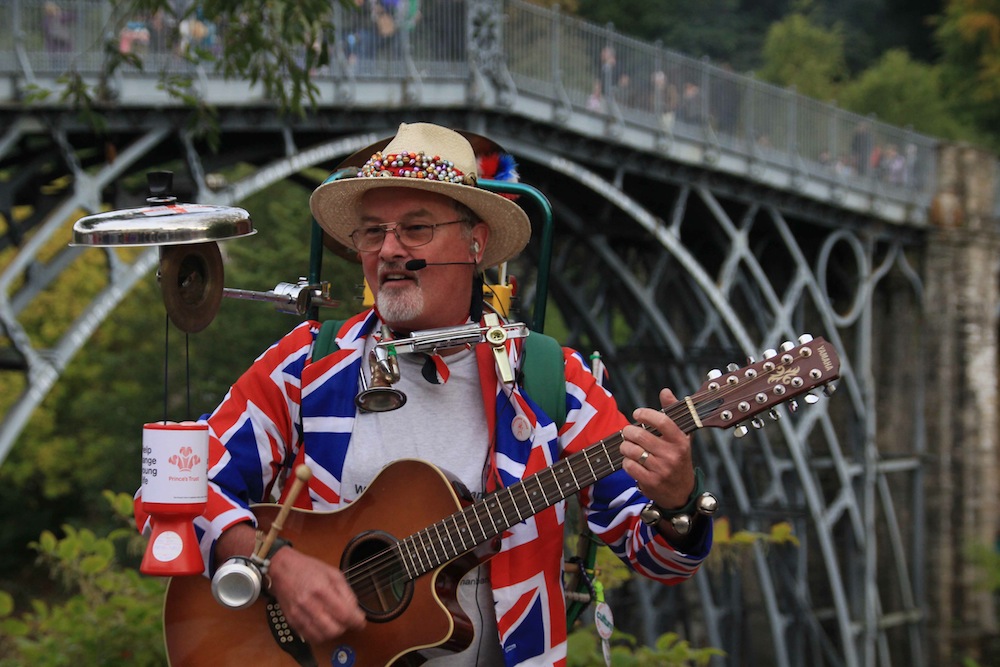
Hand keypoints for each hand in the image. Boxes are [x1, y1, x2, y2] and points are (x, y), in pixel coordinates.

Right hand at [215, 524, 365, 643]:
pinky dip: (320, 635)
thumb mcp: (333, 573)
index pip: (344, 614)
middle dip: (345, 627)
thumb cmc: (308, 569)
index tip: (361, 622)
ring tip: (335, 622)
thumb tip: (355, 611)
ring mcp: (299, 615)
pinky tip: (324, 626)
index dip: (357, 621)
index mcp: (322, 589)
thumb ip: (346, 592)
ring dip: (333, 632)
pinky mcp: (292, 622)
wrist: (282, 569)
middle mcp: (309, 604)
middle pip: (334, 629)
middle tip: (347, 620)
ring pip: (322, 637)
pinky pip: (310, 638)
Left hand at [619, 388, 695, 509]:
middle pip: (640, 435)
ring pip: (631, 450)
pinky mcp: (651, 482)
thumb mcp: (681, 437)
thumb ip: (672, 413)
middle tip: (628, 432)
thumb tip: (665, 391)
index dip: (646, 414)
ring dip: (625, 446)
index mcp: (680, 441)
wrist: (682, 493)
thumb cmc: (679, 459)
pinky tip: (631, 461)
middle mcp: (672, 455)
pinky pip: (628, 466)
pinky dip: (626, 462)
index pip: (662, 421)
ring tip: (628, 447)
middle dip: (628, 431)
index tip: (637, 413)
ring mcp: (661, 470)